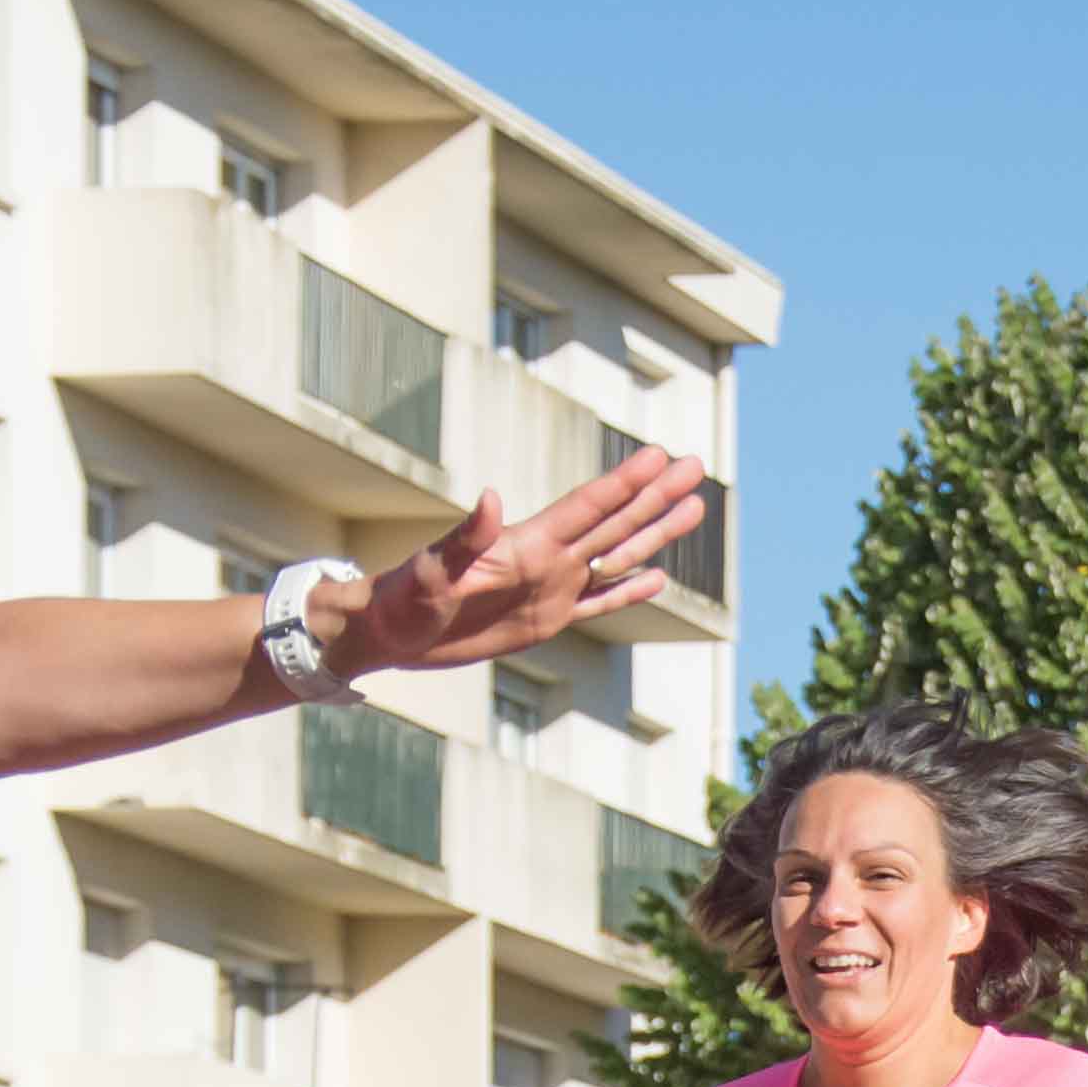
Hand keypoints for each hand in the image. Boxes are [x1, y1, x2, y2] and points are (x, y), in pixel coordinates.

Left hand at [324, 445, 711, 671]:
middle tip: (697, 466)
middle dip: (656, 495)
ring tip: (694, 509)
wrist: (390, 631)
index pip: (588, 508)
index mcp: (526, 544)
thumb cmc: (402, 598)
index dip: (625, 482)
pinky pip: (598, 603)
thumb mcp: (431, 569)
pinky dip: (629, 591)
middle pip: (616, 522)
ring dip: (655, 533)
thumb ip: (465, 537)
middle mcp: (547, 560)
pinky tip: (657, 577)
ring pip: (617, 556)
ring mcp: (550, 587)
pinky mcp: (546, 619)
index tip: (661, 455)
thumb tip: (489, 497)